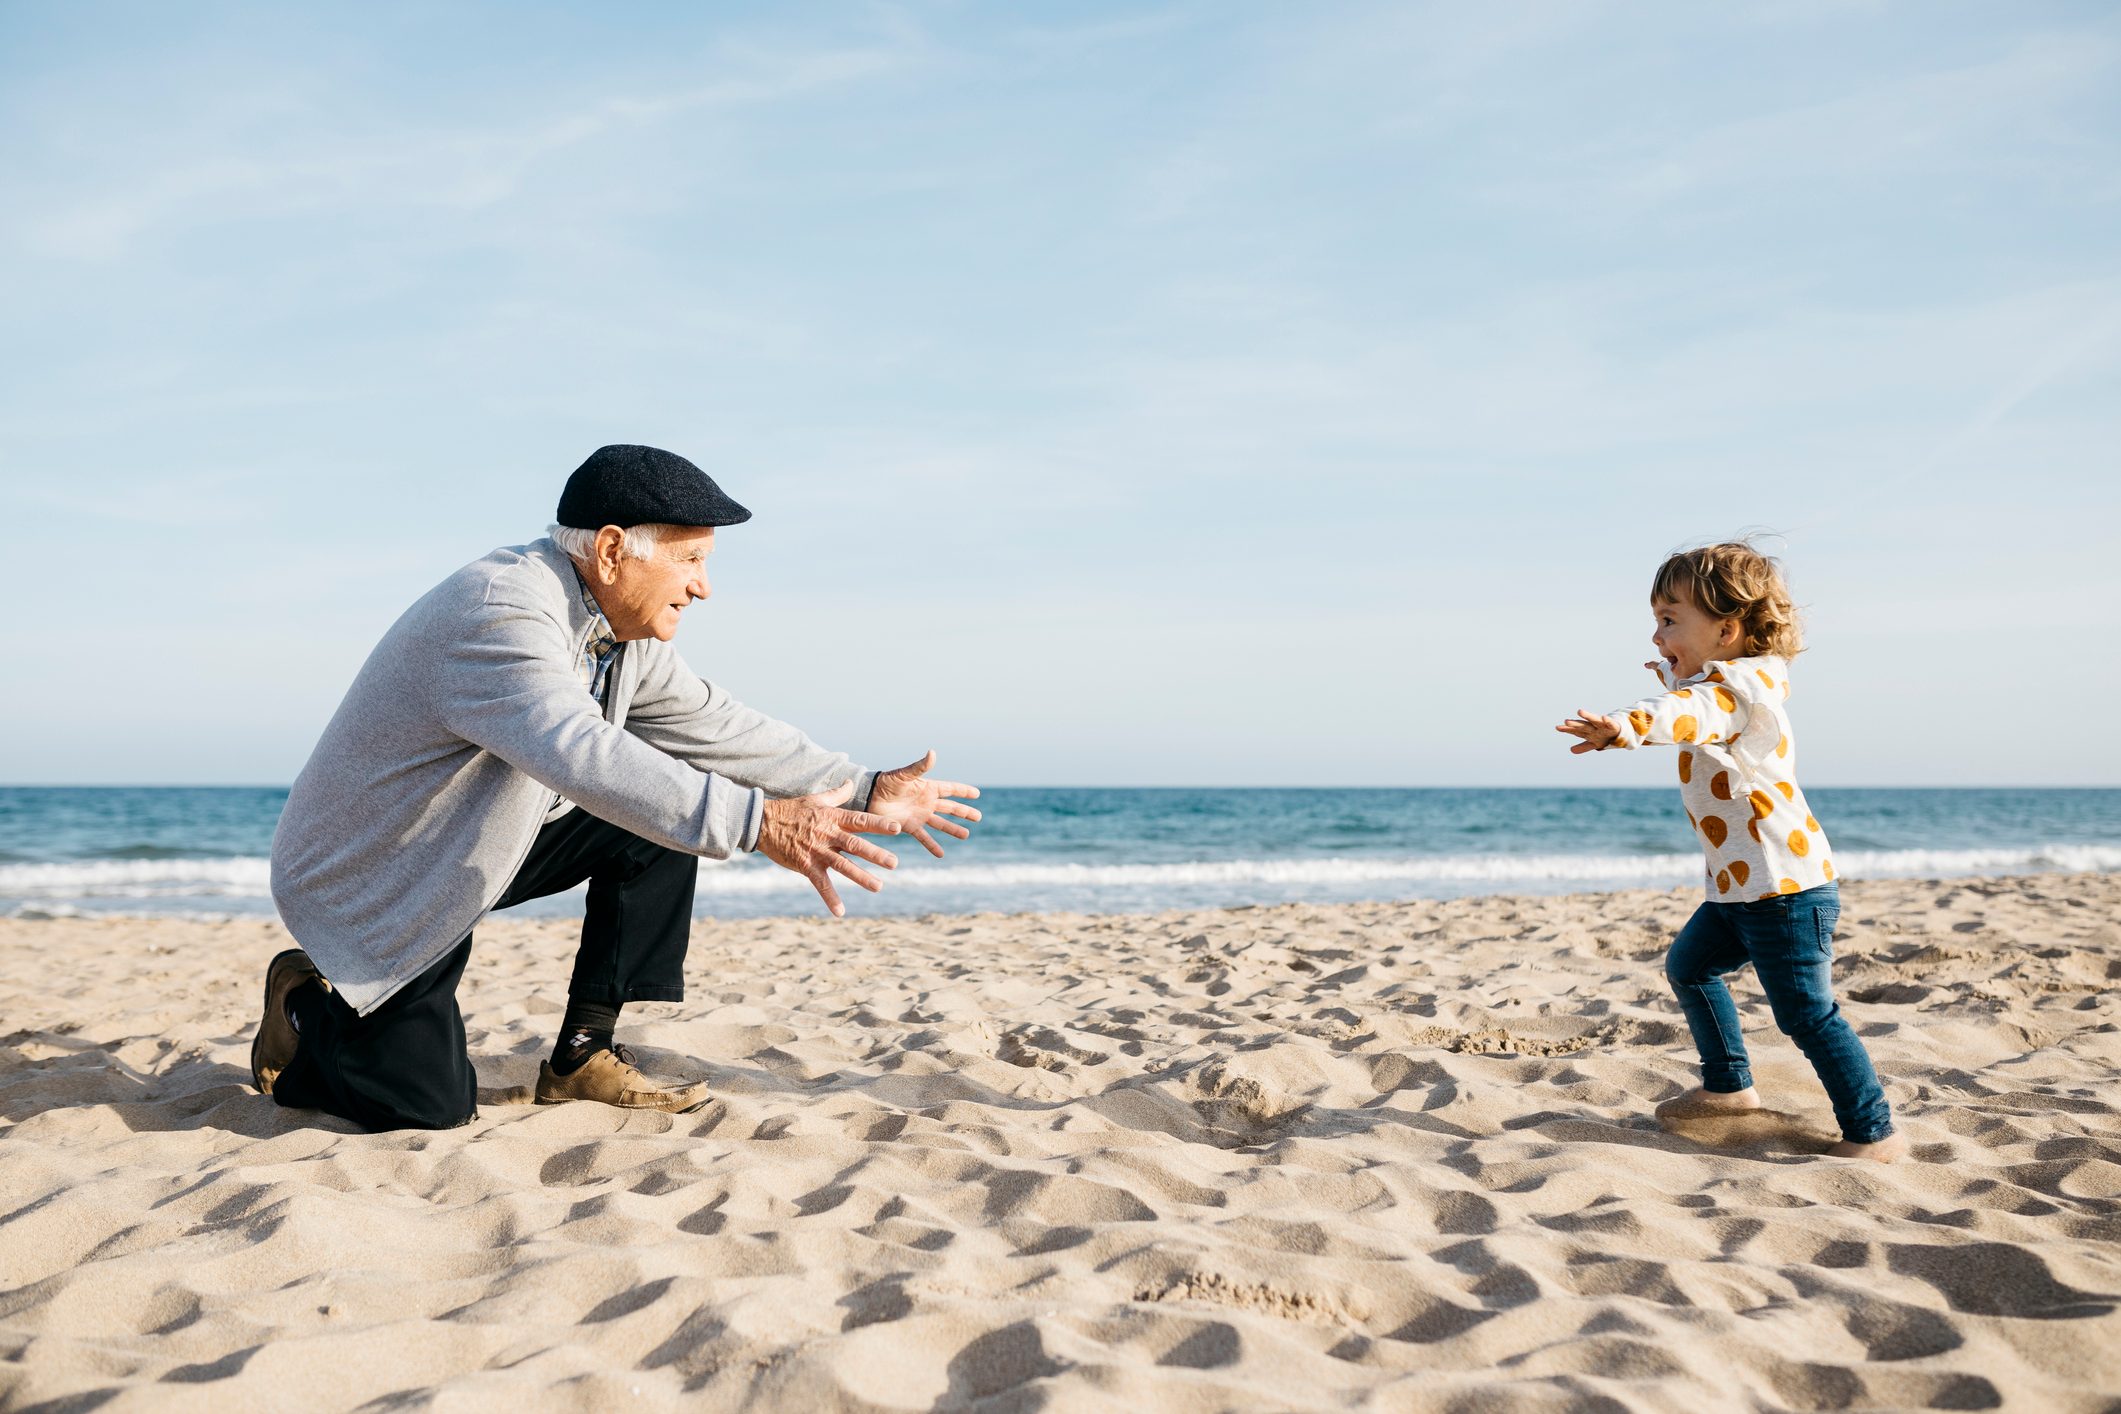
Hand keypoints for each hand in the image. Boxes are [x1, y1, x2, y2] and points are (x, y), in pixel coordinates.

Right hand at [754, 780, 901, 917]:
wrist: (762, 823)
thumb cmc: (791, 810)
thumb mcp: (816, 799)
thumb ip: (837, 794)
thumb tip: (851, 781)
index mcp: (832, 818)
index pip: (860, 820)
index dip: (879, 824)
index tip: (897, 828)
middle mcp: (827, 835)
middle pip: (855, 844)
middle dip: (875, 854)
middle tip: (894, 863)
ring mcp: (816, 851)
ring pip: (842, 865)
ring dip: (860, 877)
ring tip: (878, 887)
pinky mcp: (805, 865)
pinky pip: (820, 884)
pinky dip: (830, 898)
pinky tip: (841, 912)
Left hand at [866, 749, 982, 857]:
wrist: (868, 797)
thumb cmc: (885, 782)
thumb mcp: (903, 775)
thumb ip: (919, 767)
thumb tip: (933, 753)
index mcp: (927, 788)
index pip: (950, 789)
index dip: (963, 791)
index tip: (976, 794)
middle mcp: (926, 802)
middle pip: (950, 808)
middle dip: (964, 812)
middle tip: (978, 817)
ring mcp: (919, 815)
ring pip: (940, 824)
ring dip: (953, 829)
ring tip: (965, 835)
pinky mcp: (910, 826)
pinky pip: (924, 837)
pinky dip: (932, 846)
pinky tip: (941, 854)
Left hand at [1555, 709, 1619, 753]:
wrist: (1619, 733)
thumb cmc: (1603, 736)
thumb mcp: (1594, 743)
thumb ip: (1583, 746)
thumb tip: (1571, 750)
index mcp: (1588, 731)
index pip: (1576, 730)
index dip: (1567, 729)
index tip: (1557, 727)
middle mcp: (1593, 727)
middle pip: (1583, 725)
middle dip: (1575, 724)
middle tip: (1566, 721)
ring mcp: (1602, 725)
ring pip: (1594, 720)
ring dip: (1588, 716)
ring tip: (1579, 711)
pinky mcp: (1613, 726)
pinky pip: (1610, 723)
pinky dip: (1607, 720)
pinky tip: (1604, 717)